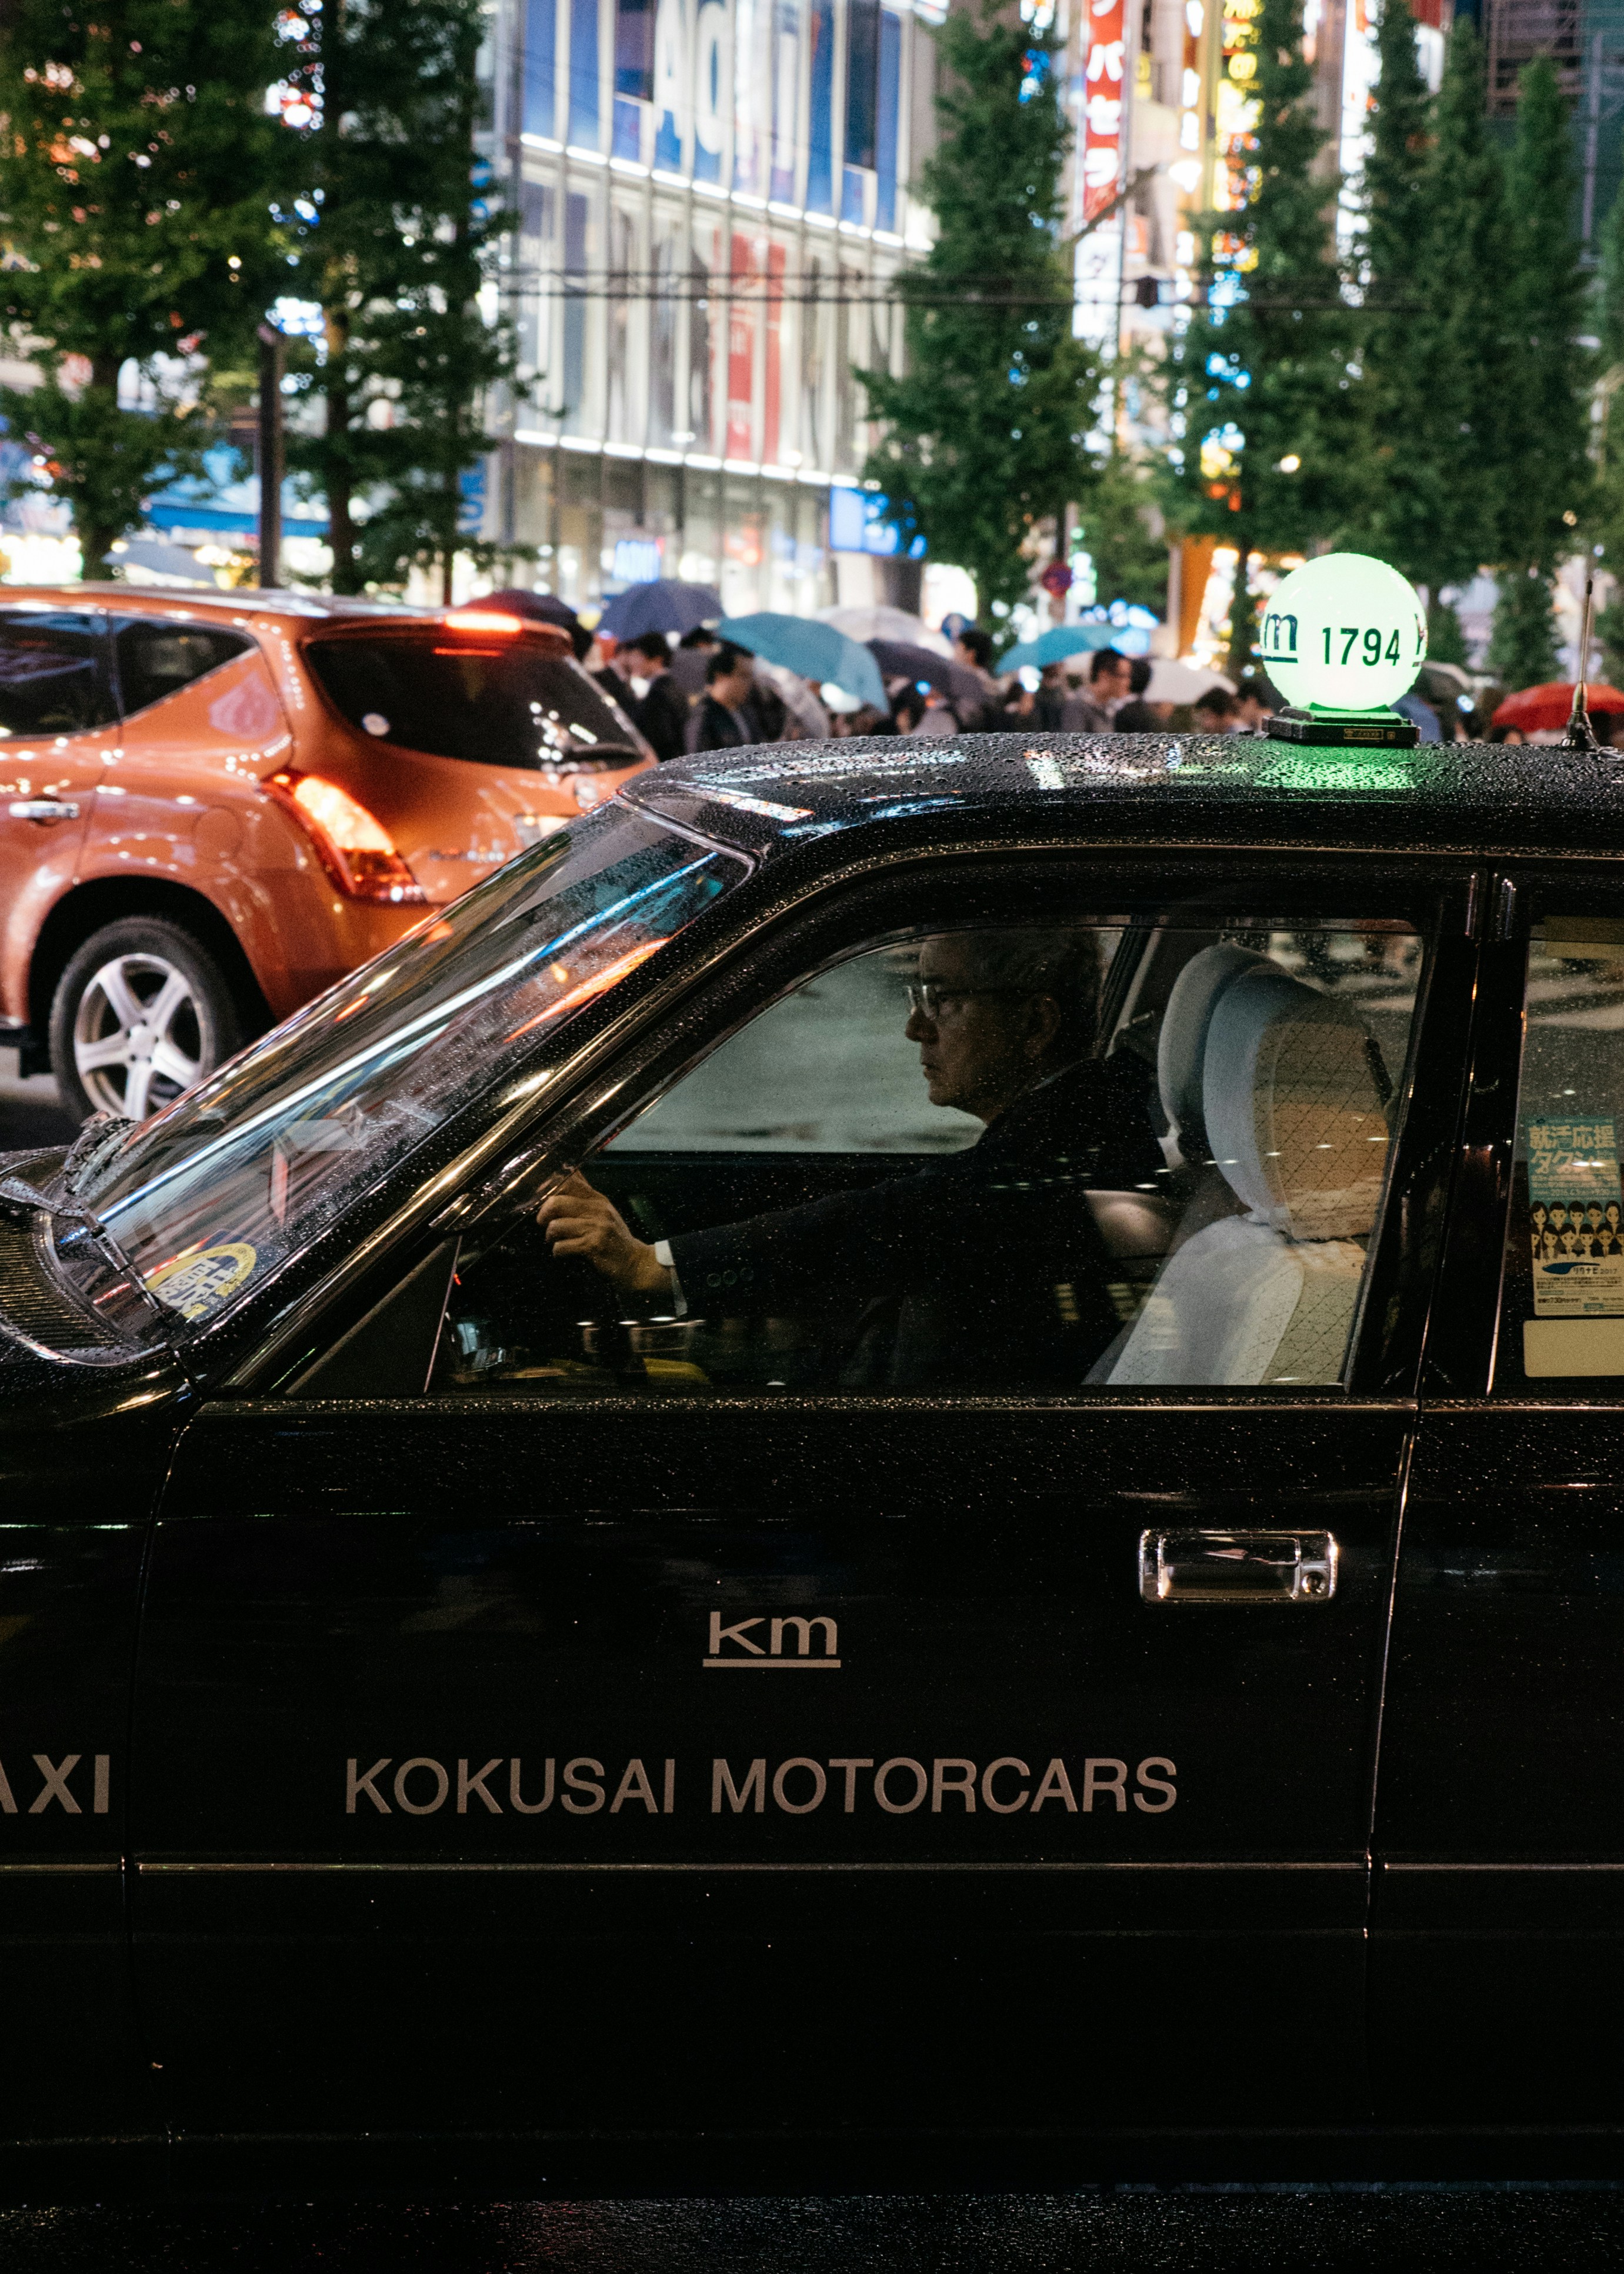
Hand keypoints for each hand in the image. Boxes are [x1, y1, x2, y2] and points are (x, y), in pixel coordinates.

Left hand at [538, 1170, 671, 1304]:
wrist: (635, 1263)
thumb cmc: (614, 1239)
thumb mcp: (603, 1212)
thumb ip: (584, 1196)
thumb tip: (570, 1174)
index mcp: (597, 1199)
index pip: (569, 1180)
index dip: (549, 1187)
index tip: (542, 1198)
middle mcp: (597, 1210)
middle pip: (555, 1202)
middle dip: (543, 1215)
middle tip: (544, 1224)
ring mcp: (596, 1228)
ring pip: (555, 1226)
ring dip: (550, 1237)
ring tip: (556, 1241)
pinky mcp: (593, 1246)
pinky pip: (561, 1247)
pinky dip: (558, 1252)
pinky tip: (565, 1253)